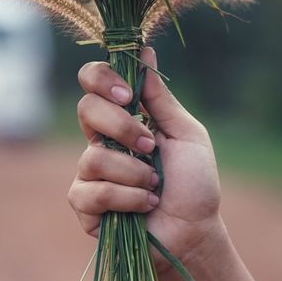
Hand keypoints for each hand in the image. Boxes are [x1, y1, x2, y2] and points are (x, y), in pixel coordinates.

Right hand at [67, 46, 222, 268]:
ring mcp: (90, 173)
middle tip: (150, 146)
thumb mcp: (186, 133)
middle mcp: (101, 140)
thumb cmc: (195, 184)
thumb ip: (161, 97)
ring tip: (155, 186)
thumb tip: (146, 49)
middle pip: (86, 110)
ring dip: (134, 173)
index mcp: (123, 118)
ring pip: (93, 157)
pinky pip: (92, 191)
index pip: (92, 82)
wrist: (195, 231)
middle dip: (122, 127)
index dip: (101, 80)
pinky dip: (127, 198)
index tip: (125, 94)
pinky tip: (145, 205)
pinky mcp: (86, 205)